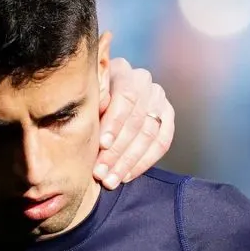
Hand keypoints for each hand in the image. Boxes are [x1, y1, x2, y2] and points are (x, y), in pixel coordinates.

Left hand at [94, 58, 174, 188]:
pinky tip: (126, 176)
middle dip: (117, 150)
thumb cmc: (84, 100)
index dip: (114, 124)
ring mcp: (158, 97)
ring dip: (129, 161)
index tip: (101, 145)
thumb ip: (88, 107)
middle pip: (137, 119)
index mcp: (120, 70)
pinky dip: (144, 162)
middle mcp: (143, 80)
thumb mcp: (82, 99)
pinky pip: (163, 142)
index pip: (125, 98)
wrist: (100, 98)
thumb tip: (86, 123)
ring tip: (110, 180)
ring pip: (150, 133)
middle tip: (101, 172)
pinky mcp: (167, 114)